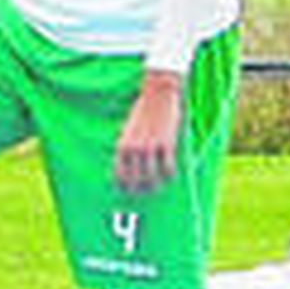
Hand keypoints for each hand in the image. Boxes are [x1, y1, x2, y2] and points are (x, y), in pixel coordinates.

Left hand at [114, 70, 183, 193]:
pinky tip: (170, 175)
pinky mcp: (166, 144)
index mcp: (122, 145)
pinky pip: (168, 168)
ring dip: (155, 186)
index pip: (119, 175)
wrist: (157, 94)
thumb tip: (130, 167)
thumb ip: (127, 148)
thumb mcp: (128, 131)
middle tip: (144, 194)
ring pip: (152, 177)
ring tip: (157, 188)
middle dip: (139, 190)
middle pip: (136, 180)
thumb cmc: (142, 112)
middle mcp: (133, 148)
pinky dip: (169, 175)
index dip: (123, 187)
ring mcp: (150, 147)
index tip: (127, 193)